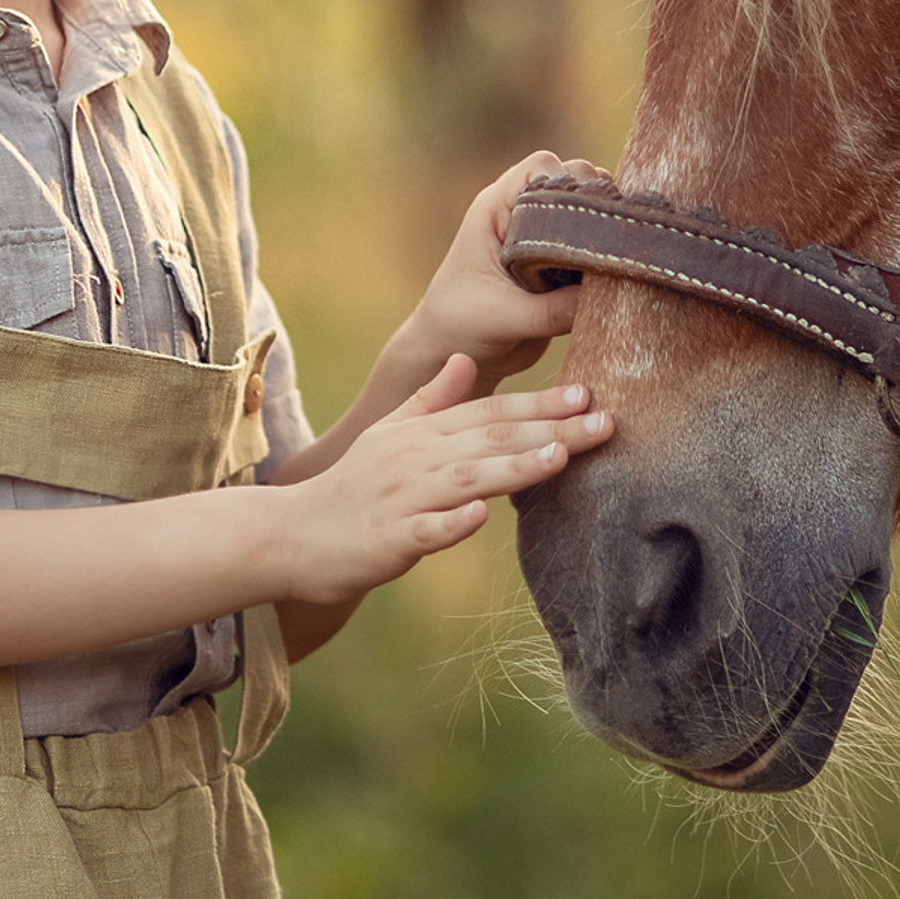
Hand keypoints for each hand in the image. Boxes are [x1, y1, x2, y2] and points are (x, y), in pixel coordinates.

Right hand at [280, 356, 612, 604]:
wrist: (293, 534)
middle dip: (551, 428)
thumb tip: (466, 360)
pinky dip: (452, 524)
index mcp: (422, 434)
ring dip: (513, 466)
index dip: (540, 403)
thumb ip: (431, 399)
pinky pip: (424, 531)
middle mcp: (417, 459)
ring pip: (465, 478)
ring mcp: (404, 498)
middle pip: (491, 439)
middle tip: (606, 420)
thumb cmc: (352, 488)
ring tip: (560, 456)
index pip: (491, 412)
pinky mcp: (389, 539)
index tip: (588, 393)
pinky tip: (480, 517)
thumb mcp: (390, 434)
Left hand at [402, 150, 612, 391]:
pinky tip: (622, 277)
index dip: (568, 178)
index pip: (540, 167)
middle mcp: (522, 217)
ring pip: (590, 215)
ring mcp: (544, 240)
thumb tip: (604, 295)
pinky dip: (609, 260)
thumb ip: (549, 310)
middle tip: (612, 237)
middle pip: (575, 182)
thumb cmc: (460, 327)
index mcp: (496, 210)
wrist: (455, 356)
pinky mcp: (561, 267)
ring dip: (607, 232)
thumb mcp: (502, 318)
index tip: (588, 209)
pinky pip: (593, 251)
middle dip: (597, 203)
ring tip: (622, 258)